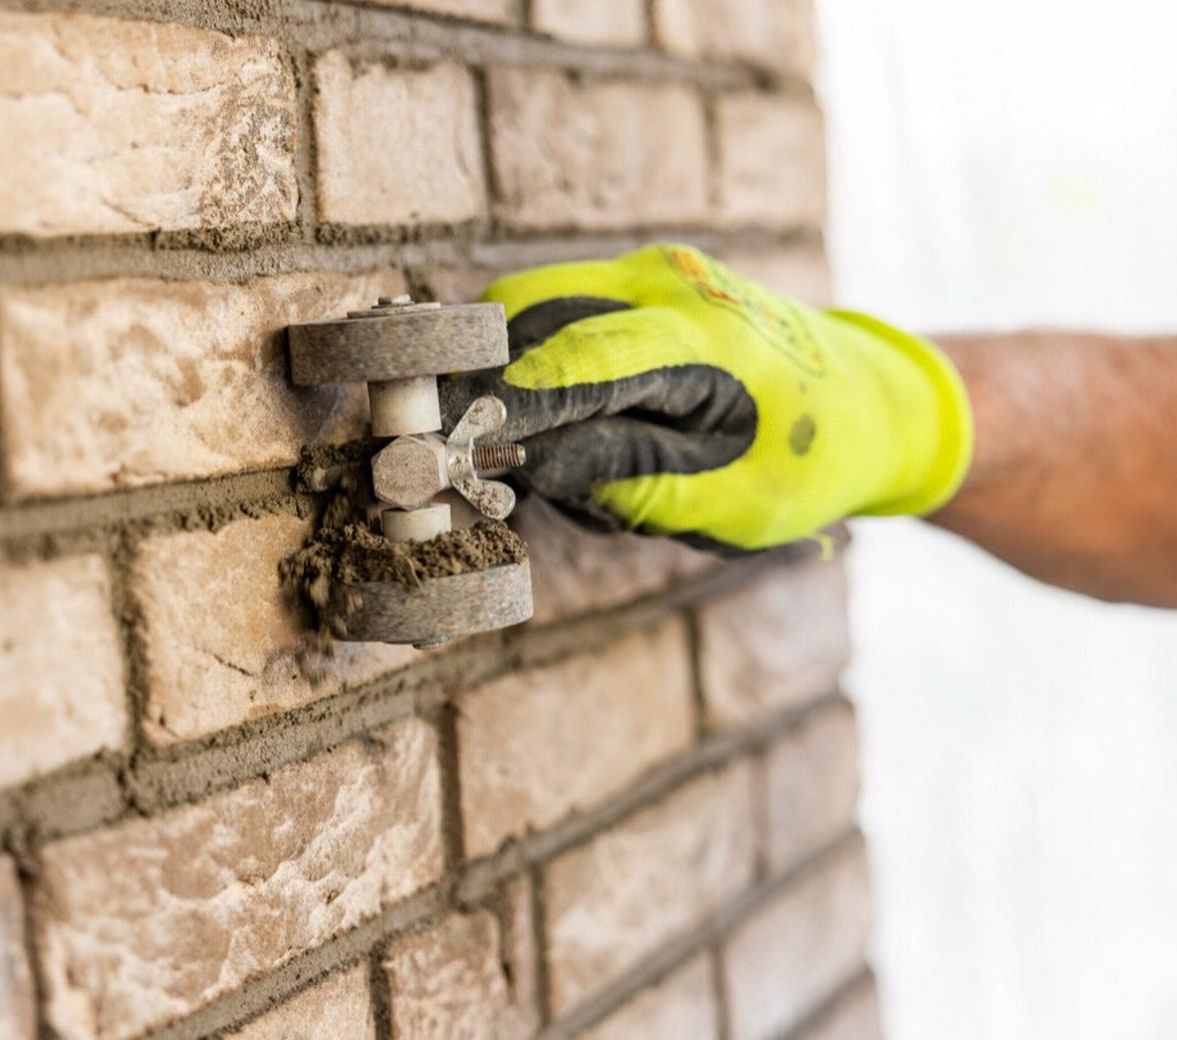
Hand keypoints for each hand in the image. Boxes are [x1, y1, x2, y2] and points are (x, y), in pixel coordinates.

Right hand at [442, 245, 973, 551]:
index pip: (568, 362)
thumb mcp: (724, 498)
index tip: (441, 443)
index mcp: (699, 338)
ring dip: (508, 373)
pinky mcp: (637, 278)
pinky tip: (562, 419)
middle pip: (523, 312)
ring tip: (535, 447)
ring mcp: (651, 270)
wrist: (870, 402)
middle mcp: (666, 282)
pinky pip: (554, 309)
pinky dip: (535, 361)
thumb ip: (623, 474)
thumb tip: (524, 463)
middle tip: (464, 450)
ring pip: (527, 306)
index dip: (497, 405)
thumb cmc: (805, 459)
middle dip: (482, 381)